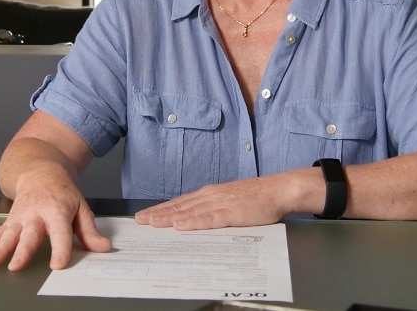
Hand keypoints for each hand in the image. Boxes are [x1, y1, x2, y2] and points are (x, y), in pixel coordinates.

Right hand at [0, 177, 111, 270]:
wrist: (40, 171)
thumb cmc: (63, 192)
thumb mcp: (81, 207)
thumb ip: (90, 231)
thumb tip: (104, 247)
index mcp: (57, 211)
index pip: (60, 233)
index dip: (60, 250)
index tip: (57, 265)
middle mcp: (36, 214)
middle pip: (29, 235)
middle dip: (22, 250)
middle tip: (16, 265)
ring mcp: (20, 218)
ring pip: (9, 235)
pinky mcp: (10, 221)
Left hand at [135, 176, 289, 229]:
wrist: (277, 190)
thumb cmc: (256, 198)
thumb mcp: (229, 200)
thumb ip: (212, 208)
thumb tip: (195, 218)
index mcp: (209, 194)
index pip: (180, 203)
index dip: (161, 210)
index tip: (145, 215)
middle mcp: (210, 196)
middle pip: (179, 207)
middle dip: (158, 214)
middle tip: (139, 220)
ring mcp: (220, 204)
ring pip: (189, 212)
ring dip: (168, 218)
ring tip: (152, 223)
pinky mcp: (231, 213)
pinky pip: (208, 219)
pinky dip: (192, 223)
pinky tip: (180, 226)